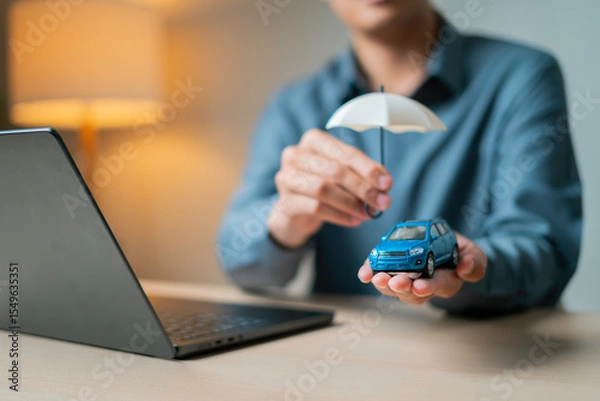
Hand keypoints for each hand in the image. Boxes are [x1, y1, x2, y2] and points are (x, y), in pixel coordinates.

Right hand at [268, 129, 392, 247]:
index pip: (345, 153)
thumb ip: (362, 175)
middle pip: (335, 171)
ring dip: (351, 203)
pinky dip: (339, 215)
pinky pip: (316, 208)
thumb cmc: (322, 186)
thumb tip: (383, 186)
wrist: (295, 210)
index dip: (368, 169)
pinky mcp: (285, 202)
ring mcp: (287, 178)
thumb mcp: (342, 174)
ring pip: (324, 189)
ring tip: (366, 213)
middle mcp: (296, 155)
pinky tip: (353, 220)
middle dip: (363, 188)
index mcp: (314, 141)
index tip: (386, 184)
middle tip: (381, 202)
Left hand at [358, 232, 486, 304]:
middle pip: (410, 293)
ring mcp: (405, 279)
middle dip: (402, 287)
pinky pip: (379, 274)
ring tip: (377, 278)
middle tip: (395, 282)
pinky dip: (370, 273)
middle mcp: (423, 285)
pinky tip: (364, 273)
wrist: (443, 243)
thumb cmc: (459, 253)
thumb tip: (465, 268)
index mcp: (445, 282)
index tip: (420, 286)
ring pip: (393, 288)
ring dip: (384, 284)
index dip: (428, 287)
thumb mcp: (474, 255)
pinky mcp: (390, 269)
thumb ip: (475, 263)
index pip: (437, 287)